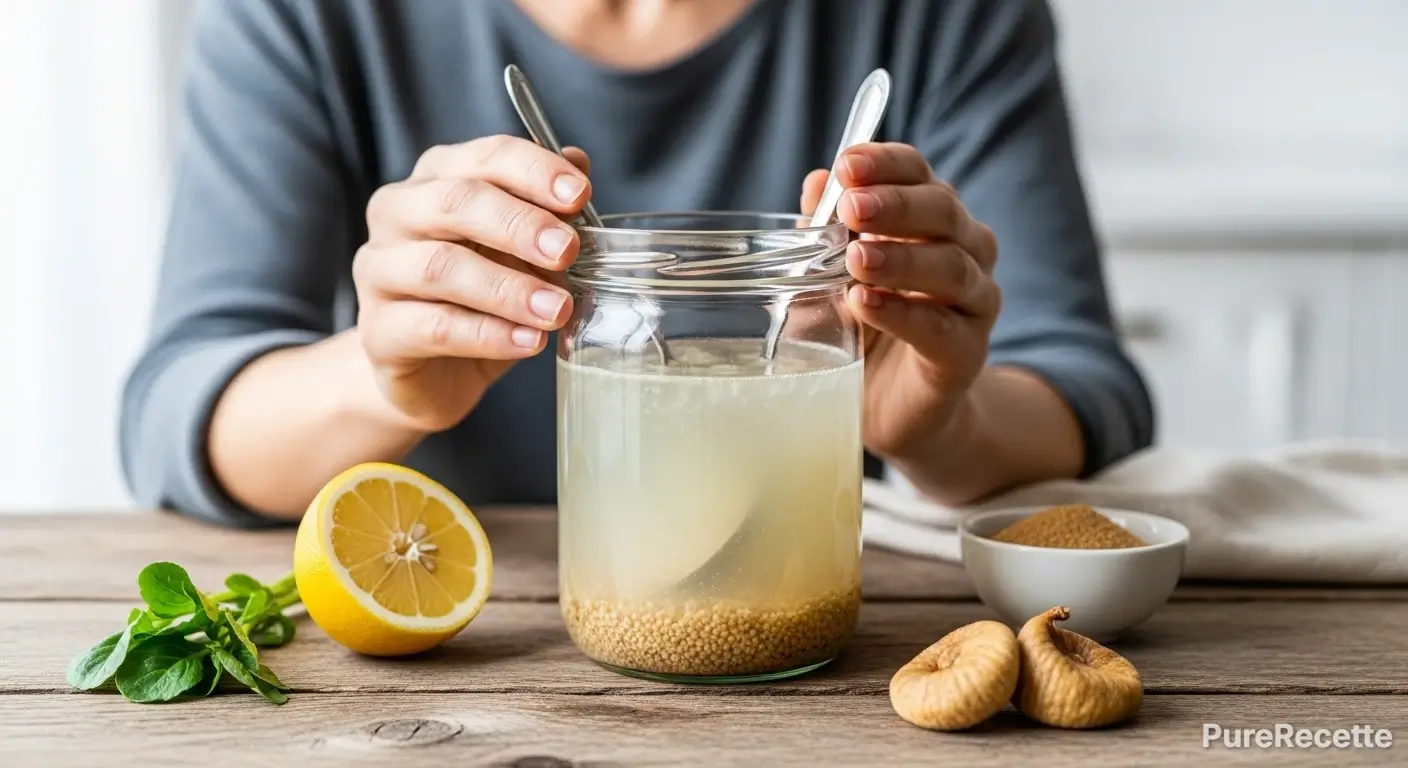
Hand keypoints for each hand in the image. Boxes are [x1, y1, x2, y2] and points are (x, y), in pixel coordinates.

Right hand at [353, 135, 591, 430]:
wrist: (434, 376)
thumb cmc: (481, 301)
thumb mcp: (524, 254)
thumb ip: (548, 210)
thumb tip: (578, 163)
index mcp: (436, 181)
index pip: (484, 158)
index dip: (534, 171)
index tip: (579, 195)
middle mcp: (397, 215)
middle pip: (454, 202)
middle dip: (518, 224)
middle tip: (567, 251)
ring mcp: (377, 271)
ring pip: (438, 267)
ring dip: (506, 288)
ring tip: (556, 309)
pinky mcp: (378, 330)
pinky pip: (433, 327)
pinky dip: (487, 335)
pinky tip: (528, 341)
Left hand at [800, 142, 1000, 459]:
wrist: (887, 408)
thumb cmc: (861, 329)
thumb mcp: (829, 277)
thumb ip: (825, 234)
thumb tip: (816, 183)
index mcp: (929, 220)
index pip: (918, 173)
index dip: (886, 163)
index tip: (847, 163)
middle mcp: (963, 251)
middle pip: (943, 211)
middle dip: (895, 205)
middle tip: (852, 207)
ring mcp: (972, 303)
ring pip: (951, 266)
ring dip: (901, 258)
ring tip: (855, 260)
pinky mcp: (967, 354)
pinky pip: (942, 328)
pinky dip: (904, 313)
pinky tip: (866, 304)